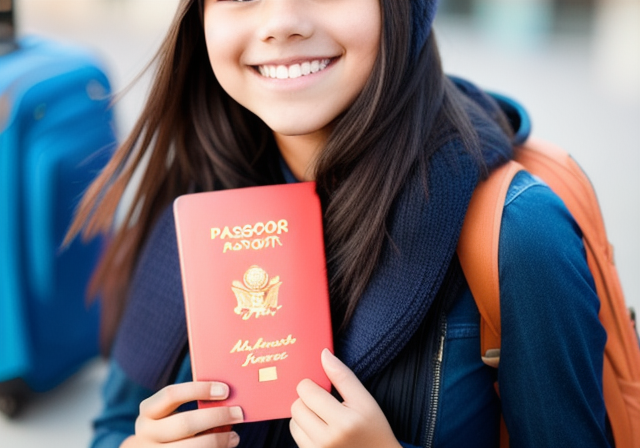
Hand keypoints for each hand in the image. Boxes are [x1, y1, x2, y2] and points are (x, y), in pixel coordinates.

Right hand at [121, 381, 243, 447]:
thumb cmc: (170, 427)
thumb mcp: (172, 414)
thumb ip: (193, 405)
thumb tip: (227, 397)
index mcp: (148, 411)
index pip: (171, 394)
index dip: (199, 390)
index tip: (225, 390)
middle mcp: (145, 433)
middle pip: (185, 423)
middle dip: (216, 417)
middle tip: (238, 414)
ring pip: (191, 447)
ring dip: (218, 440)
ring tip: (234, 437)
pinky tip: (224, 447)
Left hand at [290, 349, 401, 447]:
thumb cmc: (373, 428)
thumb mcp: (365, 400)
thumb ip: (343, 376)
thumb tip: (323, 353)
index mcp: (343, 422)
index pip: (306, 391)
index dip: (312, 384)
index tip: (323, 388)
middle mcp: (327, 440)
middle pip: (296, 407)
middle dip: (307, 400)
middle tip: (323, 402)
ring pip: (293, 423)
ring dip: (304, 416)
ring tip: (323, 417)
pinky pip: (296, 437)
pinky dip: (304, 430)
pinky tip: (320, 430)